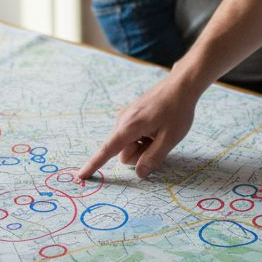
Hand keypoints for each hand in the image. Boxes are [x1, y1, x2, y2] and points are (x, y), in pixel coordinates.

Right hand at [78, 70, 202, 180]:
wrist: (180, 85)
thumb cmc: (177, 111)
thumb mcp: (170, 139)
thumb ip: (152, 158)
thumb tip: (139, 174)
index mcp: (129, 127)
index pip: (107, 150)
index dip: (94, 164)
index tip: (81, 176)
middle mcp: (123, 121)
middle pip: (124, 153)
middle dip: (140, 154)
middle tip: (160, 141)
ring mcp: (126, 117)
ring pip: (129, 145)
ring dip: (144, 146)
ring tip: (160, 132)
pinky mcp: (131, 115)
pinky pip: (133, 135)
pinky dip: (144, 137)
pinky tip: (158, 126)